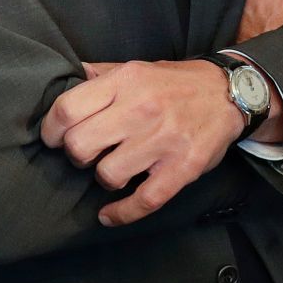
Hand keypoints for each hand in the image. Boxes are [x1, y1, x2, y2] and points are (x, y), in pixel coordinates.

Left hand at [39, 59, 239, 227]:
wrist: (230, 93)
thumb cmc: (176, 83)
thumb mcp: (137, 68)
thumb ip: (101, 75)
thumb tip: (63, 77)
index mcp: (127, 81)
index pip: (68, 109)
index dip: (51, 130)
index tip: (54, 138)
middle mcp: (143, 108)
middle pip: (80, 145)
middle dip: (76, 155)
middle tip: (86, 154)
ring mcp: (164, 140)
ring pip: (107, 175)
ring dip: (104, 178)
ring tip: (112, 170)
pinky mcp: (182, 167)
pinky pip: (142, 201)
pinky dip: (120, 213)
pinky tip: (109, 214)